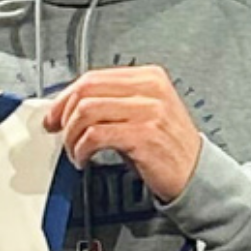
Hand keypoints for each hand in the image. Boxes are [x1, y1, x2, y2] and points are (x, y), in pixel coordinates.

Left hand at [43, 66, 203, 203]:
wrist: (196, 174)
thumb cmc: (167, 146)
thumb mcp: (145, 112)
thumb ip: (113, 102)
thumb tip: (70, 106)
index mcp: (149, 77)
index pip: (94, 76)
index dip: (66, 96)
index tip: (55, 113)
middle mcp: (150, 89)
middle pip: (87, 89)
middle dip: (64, 113)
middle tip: (58, 131)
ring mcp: (149, 111)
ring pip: (87, 111)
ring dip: (72, 135)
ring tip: (75, 149)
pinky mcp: (143, 135)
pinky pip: (96, 135)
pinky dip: (81, 149)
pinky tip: (83, 158)